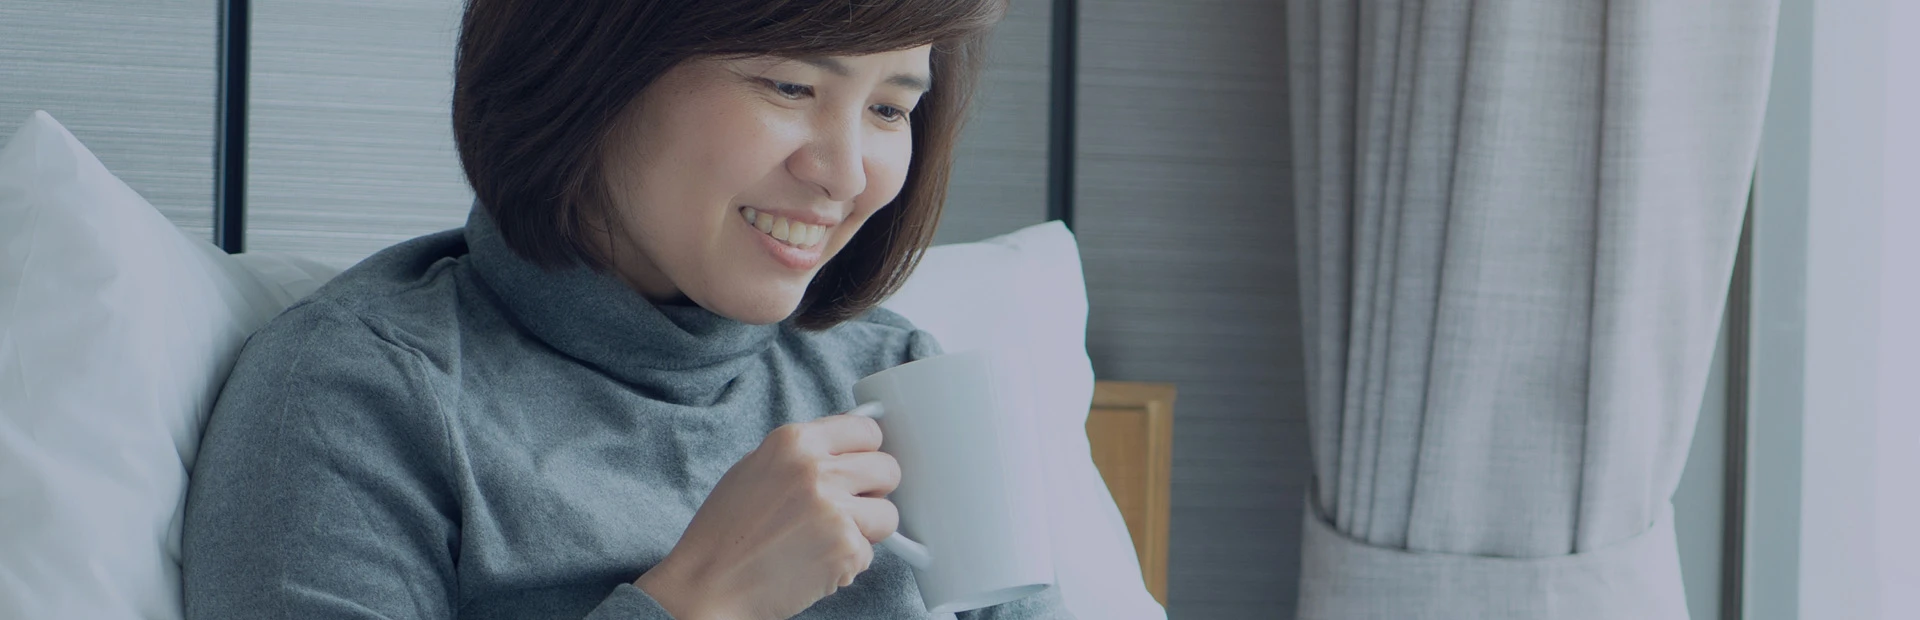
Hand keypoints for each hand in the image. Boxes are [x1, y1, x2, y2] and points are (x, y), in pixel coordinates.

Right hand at [634, 410, 901, 619]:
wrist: (707, 586)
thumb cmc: (724, 534)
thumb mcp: (754, 470)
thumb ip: (802, 456)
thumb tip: (844, 451)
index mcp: (793, 442)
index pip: (866, 430)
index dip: (867, 452)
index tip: (863, 465)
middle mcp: (817, 470)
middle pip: (887, 468)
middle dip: (875, 491)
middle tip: (851, 507)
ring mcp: (834, 509)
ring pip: (888, 514)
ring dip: (866, 530)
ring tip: (829, 539)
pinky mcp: (845, 548)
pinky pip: (869, 553)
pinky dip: (847, 563)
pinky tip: (815, 563)